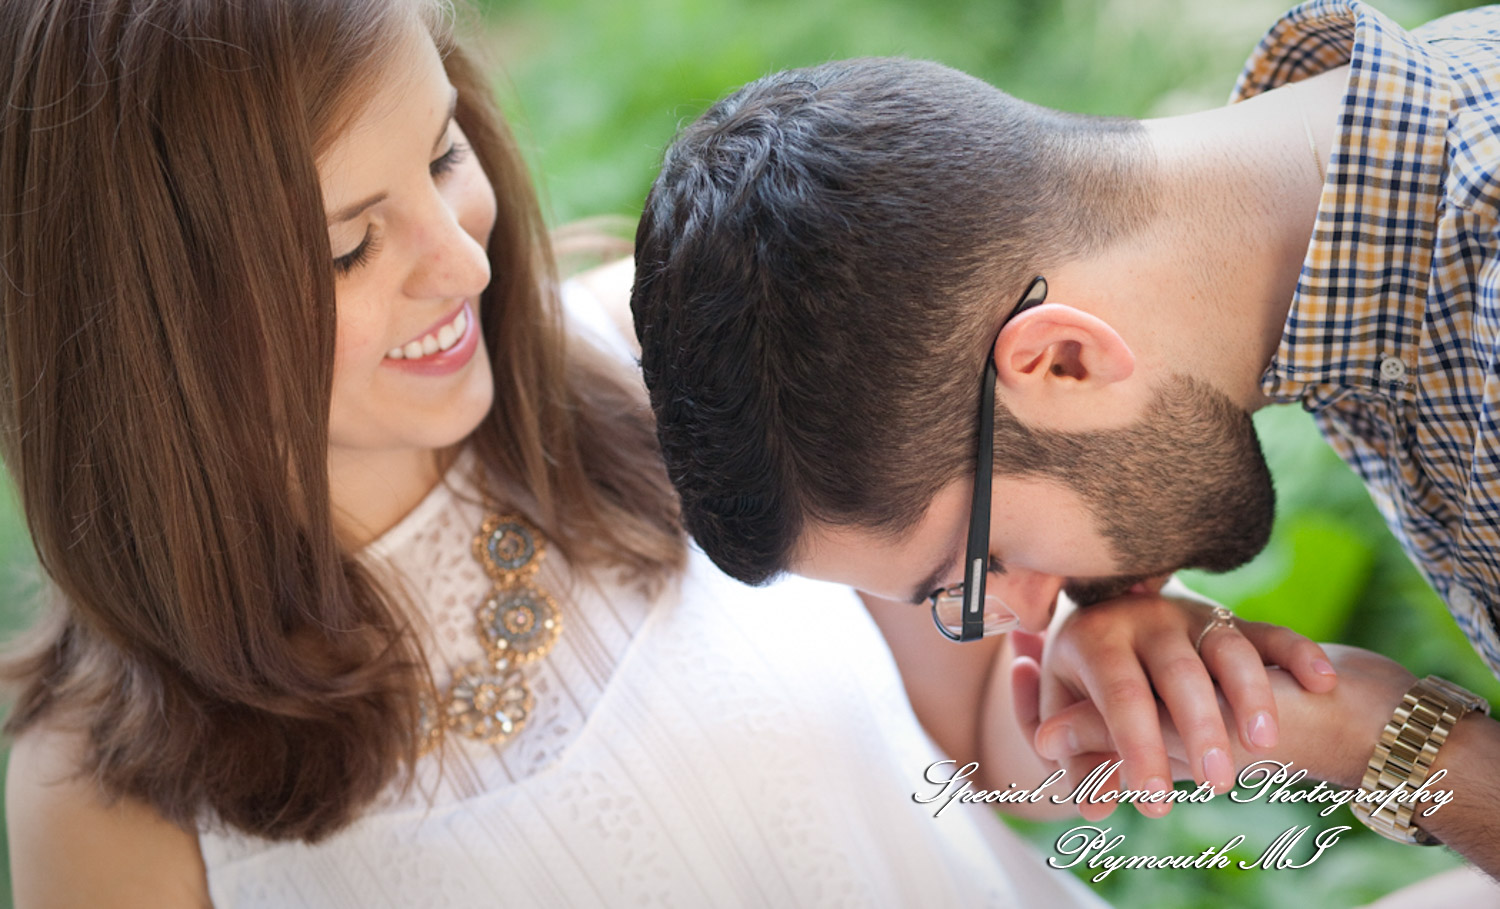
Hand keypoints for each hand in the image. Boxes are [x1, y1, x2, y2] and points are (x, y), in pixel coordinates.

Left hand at [1014, 590, 1337, 819]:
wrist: (1110, 615)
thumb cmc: (1086, 679)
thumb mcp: (1067, 710)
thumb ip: (1081, 759)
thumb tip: (1094, 808)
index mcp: (1095, 640)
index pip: (1119, 698)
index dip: (1137, 751)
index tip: (1157, 804)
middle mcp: (1145, 619)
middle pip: (1177, 671)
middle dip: (1200, 728)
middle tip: (1218, 784)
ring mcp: (1192, 615)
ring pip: (1228, 648)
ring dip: (1250, 695)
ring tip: (1264, 745)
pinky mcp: (1233, 620)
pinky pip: (1271, 633)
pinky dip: (1297, 653)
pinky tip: (1321, 682)